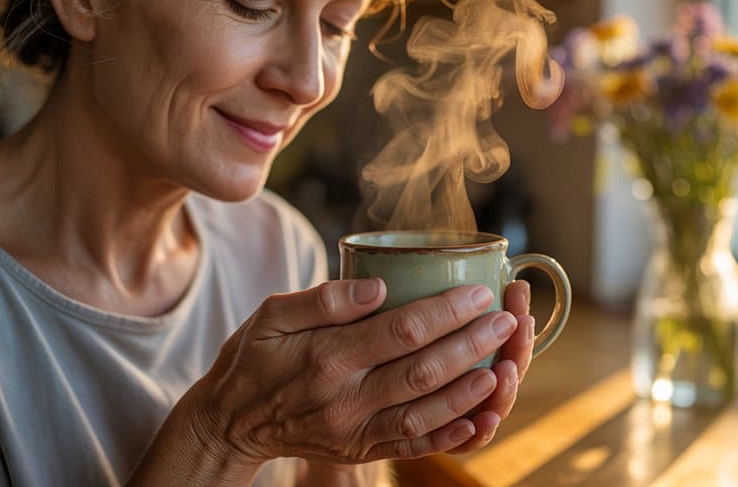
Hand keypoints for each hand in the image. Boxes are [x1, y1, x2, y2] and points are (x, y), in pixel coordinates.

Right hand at [190, 279, 518, 467]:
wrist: (229, 422)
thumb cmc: (254, 357)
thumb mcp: (271, 314)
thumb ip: (323, 299)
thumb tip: (377, 287)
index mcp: (325, 357)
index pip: (400, 331)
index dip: (447, 312)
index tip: (479, 294)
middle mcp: (344, 399)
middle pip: (422, 371)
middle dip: (472, 345)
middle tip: (508, 320)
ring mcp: (354, 432)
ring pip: (425, 414)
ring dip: (471, 391)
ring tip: (507, 367)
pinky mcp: (360, 451)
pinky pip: (412, 447)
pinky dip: (450, 435)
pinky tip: (481, 417)